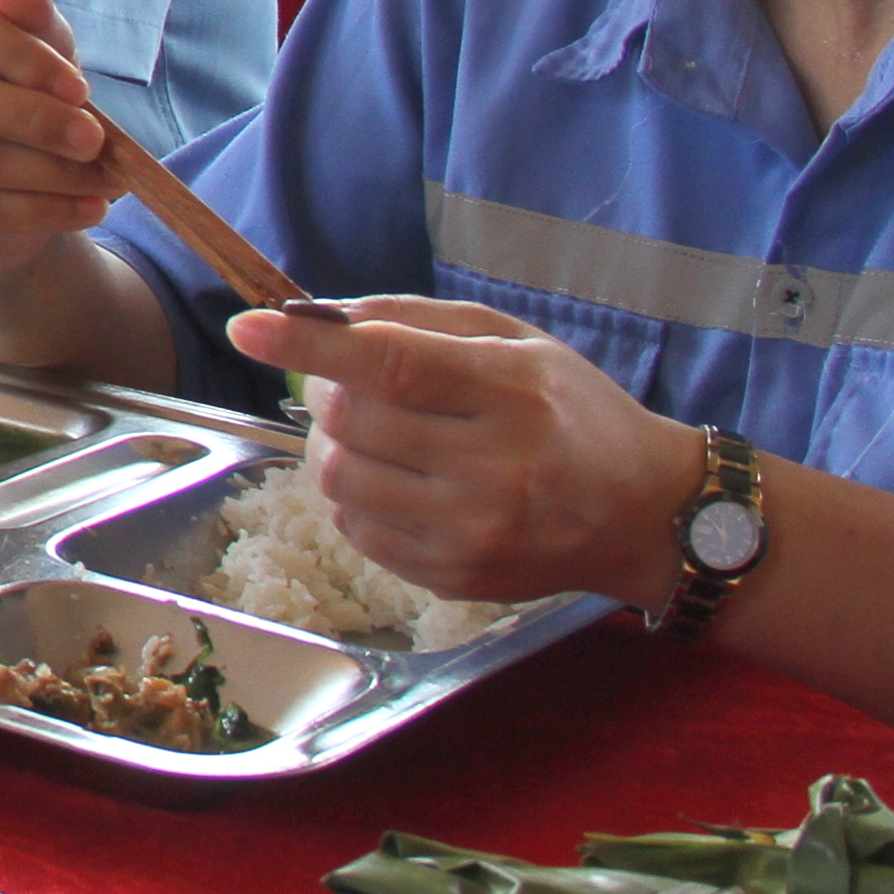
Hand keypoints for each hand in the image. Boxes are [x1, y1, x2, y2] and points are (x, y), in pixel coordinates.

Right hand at [0, 0, 122, 277]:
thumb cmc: (17, 104)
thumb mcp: (35, 56)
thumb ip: (29, 16)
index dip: (27, 58)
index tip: (81, 87)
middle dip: (38, 119)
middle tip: (95, 140)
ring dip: (54, 172)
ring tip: (106, 178)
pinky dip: (46, 210)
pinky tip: (87, 207)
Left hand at [226, 293, 705, 610]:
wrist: (644, 515)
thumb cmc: (575, 414)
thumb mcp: (516, 344)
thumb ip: (415, 322)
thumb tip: (320, 316)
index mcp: (511, 394)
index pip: (392, 366)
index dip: (311, 346)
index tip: (249, 327)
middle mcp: (492, 469)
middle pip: (350, 423)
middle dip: (330, 393)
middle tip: (357, 387)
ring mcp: (471, 533)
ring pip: (340, 480)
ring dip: (336, 448)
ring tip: (378, 436)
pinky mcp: (453, 578)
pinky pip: (357, 530)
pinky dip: (357, 497)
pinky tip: (399, 481)